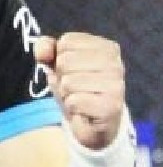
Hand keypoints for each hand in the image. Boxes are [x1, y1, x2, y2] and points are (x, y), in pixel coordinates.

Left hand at [33, 32, 126, 149]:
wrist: (95, 125)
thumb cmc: (78, 90)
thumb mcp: (59, 66)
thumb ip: (48, 50)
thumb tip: (42, 51)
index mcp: (108, 48)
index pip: (67, 41)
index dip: (60, 58)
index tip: (74, 71)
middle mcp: (116, 64)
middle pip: (66, 61)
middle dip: (63, 78)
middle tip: (76, 88)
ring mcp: (116, 85)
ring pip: (69, 82)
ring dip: (67, 94)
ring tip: (80, 99)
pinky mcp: (111, 106)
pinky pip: (74, 101)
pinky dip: (73, 108)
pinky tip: (85, 110)